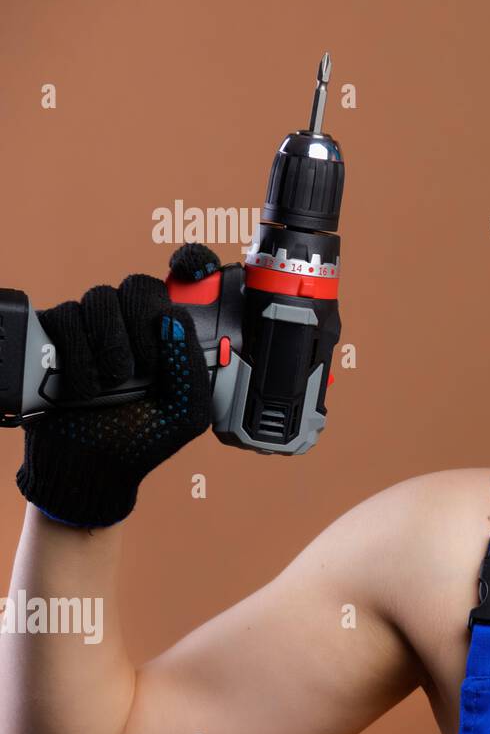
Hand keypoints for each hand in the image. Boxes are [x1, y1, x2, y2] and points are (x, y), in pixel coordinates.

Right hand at [15, 244, 220, 528]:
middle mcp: (132, 326)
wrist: (87, 471)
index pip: (181, 284)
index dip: (189, 263)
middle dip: (140, 326)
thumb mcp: (185, 413)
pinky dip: (74, 357)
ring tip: (109, 388)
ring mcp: (92, 329)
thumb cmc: (142, 441)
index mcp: (170, 338)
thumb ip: (192, 368)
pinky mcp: (52, 338)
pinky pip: (62, 317)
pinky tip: (78, 389)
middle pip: (138, 286)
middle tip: (140, 369)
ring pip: (99, 299)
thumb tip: (171, 320)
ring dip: (106, 349)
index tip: (188, 264)